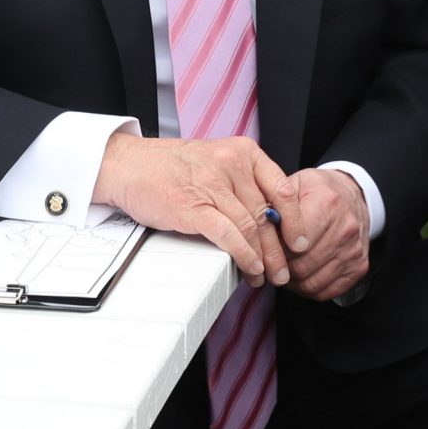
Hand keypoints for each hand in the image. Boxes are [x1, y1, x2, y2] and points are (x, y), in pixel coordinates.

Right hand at [97, 133, 293, 285]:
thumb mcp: (215, 160)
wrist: (128, 165)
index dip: (295, 220)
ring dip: (262, 258)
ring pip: (251, 227)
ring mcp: (212, 185)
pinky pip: (229, 236)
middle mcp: (232, 164)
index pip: (282, 188)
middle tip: (283, 269)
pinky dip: (244, 256)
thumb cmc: (169, 166)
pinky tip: (249, 267)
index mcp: (242, 151)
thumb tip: (268, 218)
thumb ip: (241, 182)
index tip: (299, 241)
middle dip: (279, 248)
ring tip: (264, 276)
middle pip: (267, 214)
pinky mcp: (194, 207)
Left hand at [275, 167, 368, 300]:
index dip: (274, 249)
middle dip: (280, 268)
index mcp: (327, 204)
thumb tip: (256, 230)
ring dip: (292, 281)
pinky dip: (308, 288)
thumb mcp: (293, 184)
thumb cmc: (318, 191)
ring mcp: (354, 250)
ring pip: (311, 283)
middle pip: (301, 266)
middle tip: (269, 263)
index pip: (293, 243)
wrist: (352, 195)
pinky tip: (300, 275)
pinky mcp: (359, 267)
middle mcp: (345, 229)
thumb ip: (274, 205)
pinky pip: (326, 291)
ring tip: (283, 268)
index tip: (264, 249)